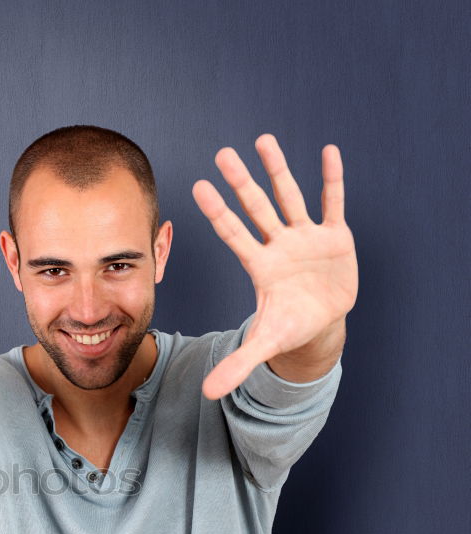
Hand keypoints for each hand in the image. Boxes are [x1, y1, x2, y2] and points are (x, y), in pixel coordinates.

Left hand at [192, 134, 357, 398]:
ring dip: (279, 169)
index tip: (198, 186)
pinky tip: (328, 151)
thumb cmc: (288, 329)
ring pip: (290, 197)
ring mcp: (306, 238)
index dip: (218, 212)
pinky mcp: (335, 237)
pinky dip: (332, 180)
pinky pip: (333, 203)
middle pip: (257, 207)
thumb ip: (238, 365)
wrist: (320, 326)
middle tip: (223, 152)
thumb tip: (208, 394)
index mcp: (260, 266)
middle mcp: (278, 245)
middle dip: (242, 181)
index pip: (234, 233)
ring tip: (264, 139)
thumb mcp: (264, 346)